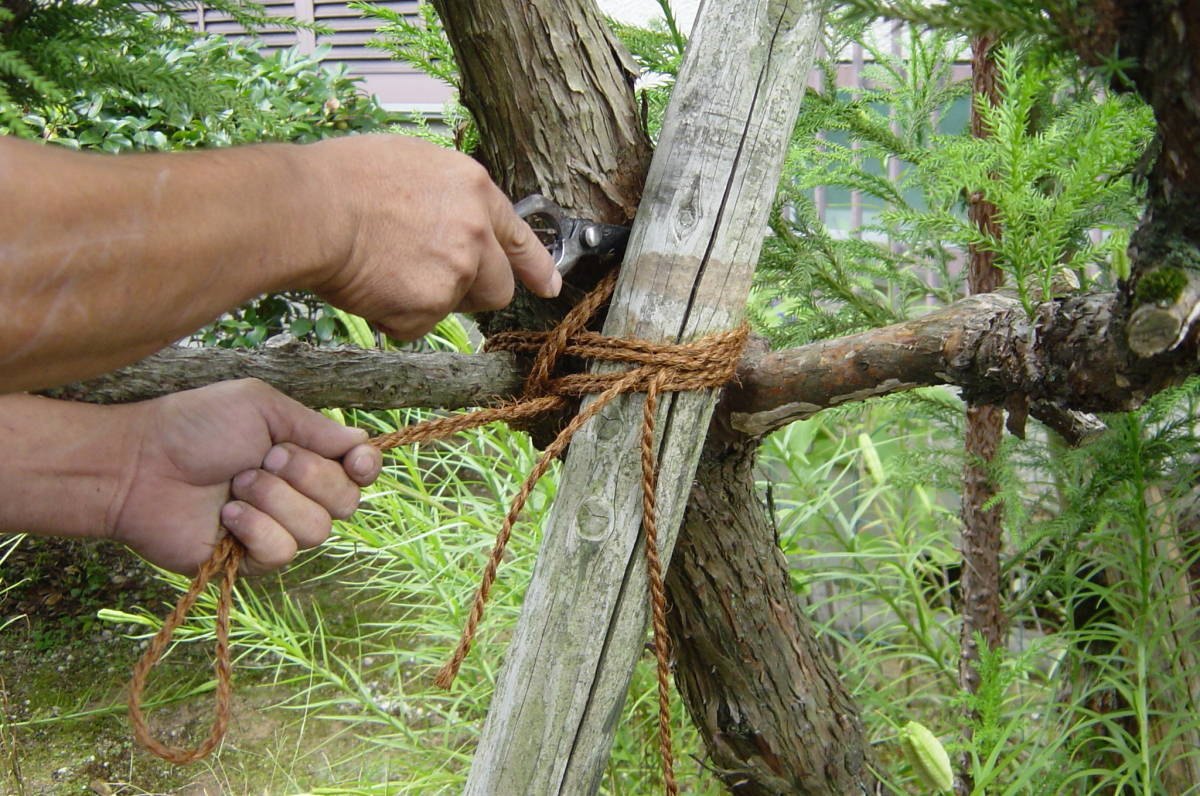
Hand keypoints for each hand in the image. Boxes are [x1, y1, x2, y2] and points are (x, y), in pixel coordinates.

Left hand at [110, 380, 381, 575]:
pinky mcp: (252, 560)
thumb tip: (361, 442)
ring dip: (275, 500)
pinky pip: (283, 552)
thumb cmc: (194, 426)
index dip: (366, 468)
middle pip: (347, 502)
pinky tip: (226, 515)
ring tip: (235, 484)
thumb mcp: (261, 405)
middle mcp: (298, 494)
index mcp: (305, 455)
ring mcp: (277, 528)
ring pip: (317, 529)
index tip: (355, 460)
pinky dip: (255, 528)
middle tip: (265, 458)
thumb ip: (315, 425)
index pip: (361, 471)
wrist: (139, 466)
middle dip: (308, 476)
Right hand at [300, 135, 560, 339]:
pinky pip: (415, 326)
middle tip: (430, 283)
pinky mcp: (429, 307)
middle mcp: (475, 232)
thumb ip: (445, 197)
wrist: (311, 210)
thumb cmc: (342, 178)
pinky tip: (367, 286)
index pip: (519, 237)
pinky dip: (393, 317)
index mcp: (474, 189)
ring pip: (453, 308)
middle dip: (473, 293)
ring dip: (426, 301)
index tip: (548, 285)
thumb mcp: (411, 164)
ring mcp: (456, 273)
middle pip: (497, 287)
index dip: (536, 266)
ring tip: (382, 271)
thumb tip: (448, 219)